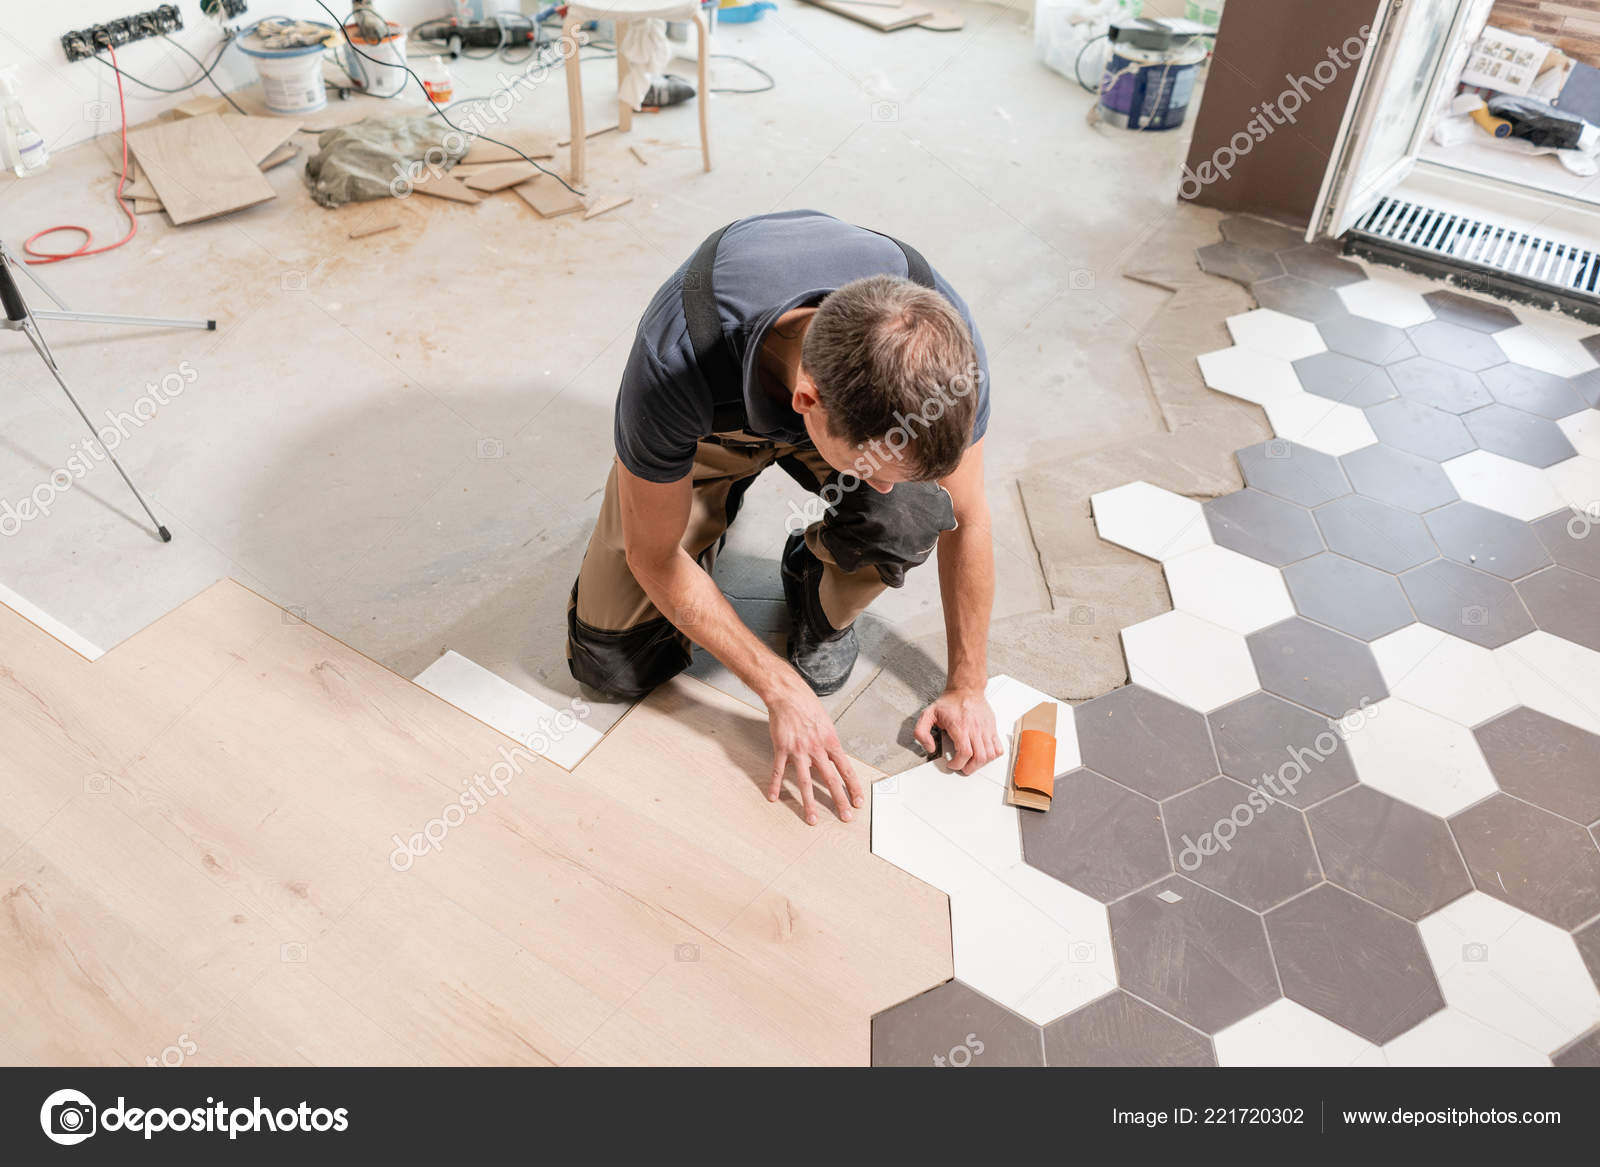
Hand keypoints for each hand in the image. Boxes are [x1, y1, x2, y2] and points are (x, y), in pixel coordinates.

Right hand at [764, 677, 864, 825]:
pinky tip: (773, 797)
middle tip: (845, 817)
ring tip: (812, 819)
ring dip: (810, 803)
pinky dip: (774, 785)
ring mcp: (799, 750)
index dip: (853, 787)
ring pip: (806, 782)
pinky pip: (778, 771)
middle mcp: (817, 749)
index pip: (846, 769)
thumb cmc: (808, 706)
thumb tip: (828, 761)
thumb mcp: (826, 724)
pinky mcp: (782, 749)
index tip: (858, 801)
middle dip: (839, 800)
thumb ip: (827, 745)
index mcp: (831, 742)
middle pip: (831, 779)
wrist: (788, 695)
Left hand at [914, 687, 1001, 774]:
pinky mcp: (992, 728)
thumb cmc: (949, 702)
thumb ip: (921, 732)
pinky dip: (993, 755)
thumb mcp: (927, 714)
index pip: (964, 753)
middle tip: (962, 766)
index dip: (958, 763)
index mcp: (960, 726)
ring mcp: (985, 729)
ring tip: (971, 762)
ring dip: (980, 764)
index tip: (951, 764)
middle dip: (969, 768)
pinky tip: (984, 754)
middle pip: (978, 757)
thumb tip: (930, 748)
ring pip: (990, 755)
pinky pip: (998, 748)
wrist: (966, 688)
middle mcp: (975, 729)